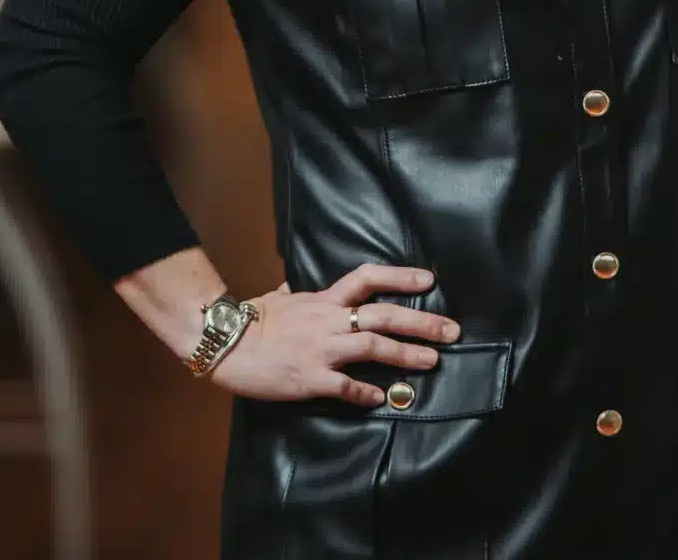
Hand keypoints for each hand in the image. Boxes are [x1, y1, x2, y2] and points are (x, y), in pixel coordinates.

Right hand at [208, 264, 461, 406]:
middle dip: (421, 323)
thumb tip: (295, 285)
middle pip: (383, 316)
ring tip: (432, 361)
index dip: (400, 277)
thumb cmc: (250, 319)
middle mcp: (328, 321)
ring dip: (406, 355)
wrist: (225, 342)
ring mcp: (322, 350)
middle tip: (452, 331)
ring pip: (373, 348)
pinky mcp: (311, 378)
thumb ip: (293, 292)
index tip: (429, 281)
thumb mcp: (276, 297)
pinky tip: (383, 399)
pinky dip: (366, 393)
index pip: (367, 279)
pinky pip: (346, 387)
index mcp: (323, 300)